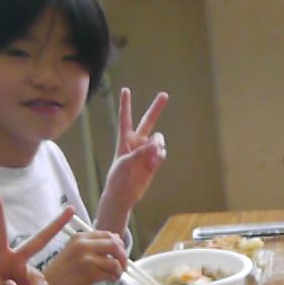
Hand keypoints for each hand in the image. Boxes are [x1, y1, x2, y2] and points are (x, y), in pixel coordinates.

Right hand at [43, 228, 130, 284]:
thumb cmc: (62, 271)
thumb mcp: (74, 250)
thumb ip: (93, 244)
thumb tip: (117, 239)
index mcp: (80, 237)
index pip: (108, 234)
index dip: (119, 244)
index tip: (120, 253)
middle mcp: (83, 245)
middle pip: (115, 244)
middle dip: (123, 255)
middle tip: (123, 265)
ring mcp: (86, 259)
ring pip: (115, 261)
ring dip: (119, 269)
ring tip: (116, 275)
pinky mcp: (89, 274)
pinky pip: (110, 274)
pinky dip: (114, 277)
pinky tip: (110, 279)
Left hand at [95, 88, 168, 234]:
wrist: (124, 195)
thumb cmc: (119, 177)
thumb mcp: (127, 162)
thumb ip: (142, 152)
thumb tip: (158, 146)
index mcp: (124, 139)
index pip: (125, 118)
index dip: (126, 104)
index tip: (126, 89)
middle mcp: (137, 142)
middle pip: (148, 121)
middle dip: (156, 108)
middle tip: (164, 95)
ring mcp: (147, 151)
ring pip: (159, 139)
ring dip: (159, 144)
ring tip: (153, 154)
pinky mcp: (154, 161)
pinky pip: (162, 153)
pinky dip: (160, 156)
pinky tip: (154, 162)